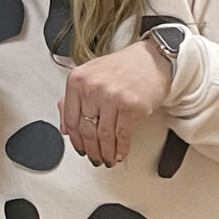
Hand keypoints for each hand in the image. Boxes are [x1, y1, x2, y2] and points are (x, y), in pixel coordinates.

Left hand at [60, 39, 172, 167]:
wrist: (153, 60)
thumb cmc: (123, 67)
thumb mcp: (91, 76)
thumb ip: (73, 99)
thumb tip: (64, 128)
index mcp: (78, 80)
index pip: (70, 119)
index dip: (75, 140)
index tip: (80, 148)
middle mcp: (93, 87)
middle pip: (86, 130)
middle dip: (91, 150)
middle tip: (94, 157)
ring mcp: (112, 97)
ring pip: (104, 135)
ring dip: (106, 152)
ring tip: (107, 159)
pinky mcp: (131, 106)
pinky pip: (122, 135)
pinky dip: (121, 148)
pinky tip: (120, 153)